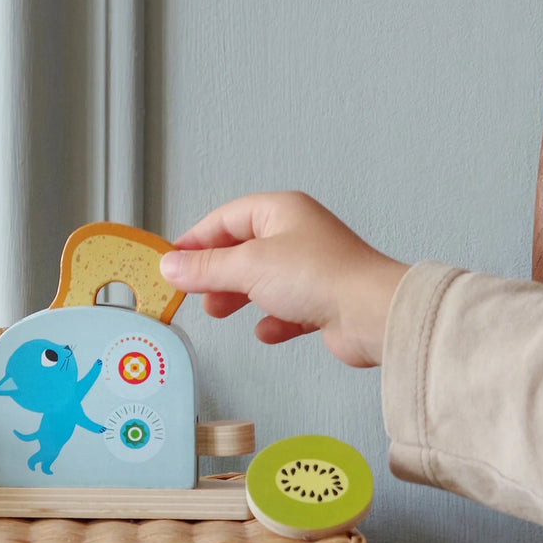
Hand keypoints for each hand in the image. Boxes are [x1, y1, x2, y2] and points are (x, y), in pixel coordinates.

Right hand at [158, 192, 408, 366]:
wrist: (370, 314)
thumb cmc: (322, 276)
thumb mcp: (248, 266)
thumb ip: (206, 268)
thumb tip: (172, 266)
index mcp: (281, 212)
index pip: (225, 219)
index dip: (195, 239)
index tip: (172, 261)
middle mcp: (297, 236)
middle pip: (241, 250)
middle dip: (216, 273)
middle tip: (193, 290)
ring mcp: (310, 270)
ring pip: (261, 281)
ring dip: (238, 297)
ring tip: (219, 311)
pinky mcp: (321, 302)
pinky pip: (286, 309)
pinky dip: (272, 320)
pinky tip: (266, 330)